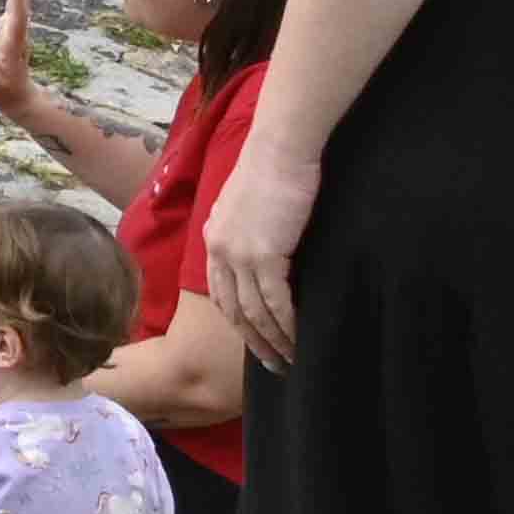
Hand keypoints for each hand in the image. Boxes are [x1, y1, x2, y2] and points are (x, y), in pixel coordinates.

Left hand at [207, 133, 319, 366]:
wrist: (280, 148)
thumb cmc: (275, 168)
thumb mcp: (250, 203)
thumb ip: (251, 229)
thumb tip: (269, 248)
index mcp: (214, 239)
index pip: (221, 291)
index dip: (237, 319)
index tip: (254, 339)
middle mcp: (219, 251)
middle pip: (233, 309)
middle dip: (253, 341)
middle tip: (272, 365)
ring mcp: (239, 255)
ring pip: (254, 312)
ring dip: (272, 340)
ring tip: (290, 361)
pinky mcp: (264, 255)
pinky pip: (275, 302)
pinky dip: (287, 325)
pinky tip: (299, 340)